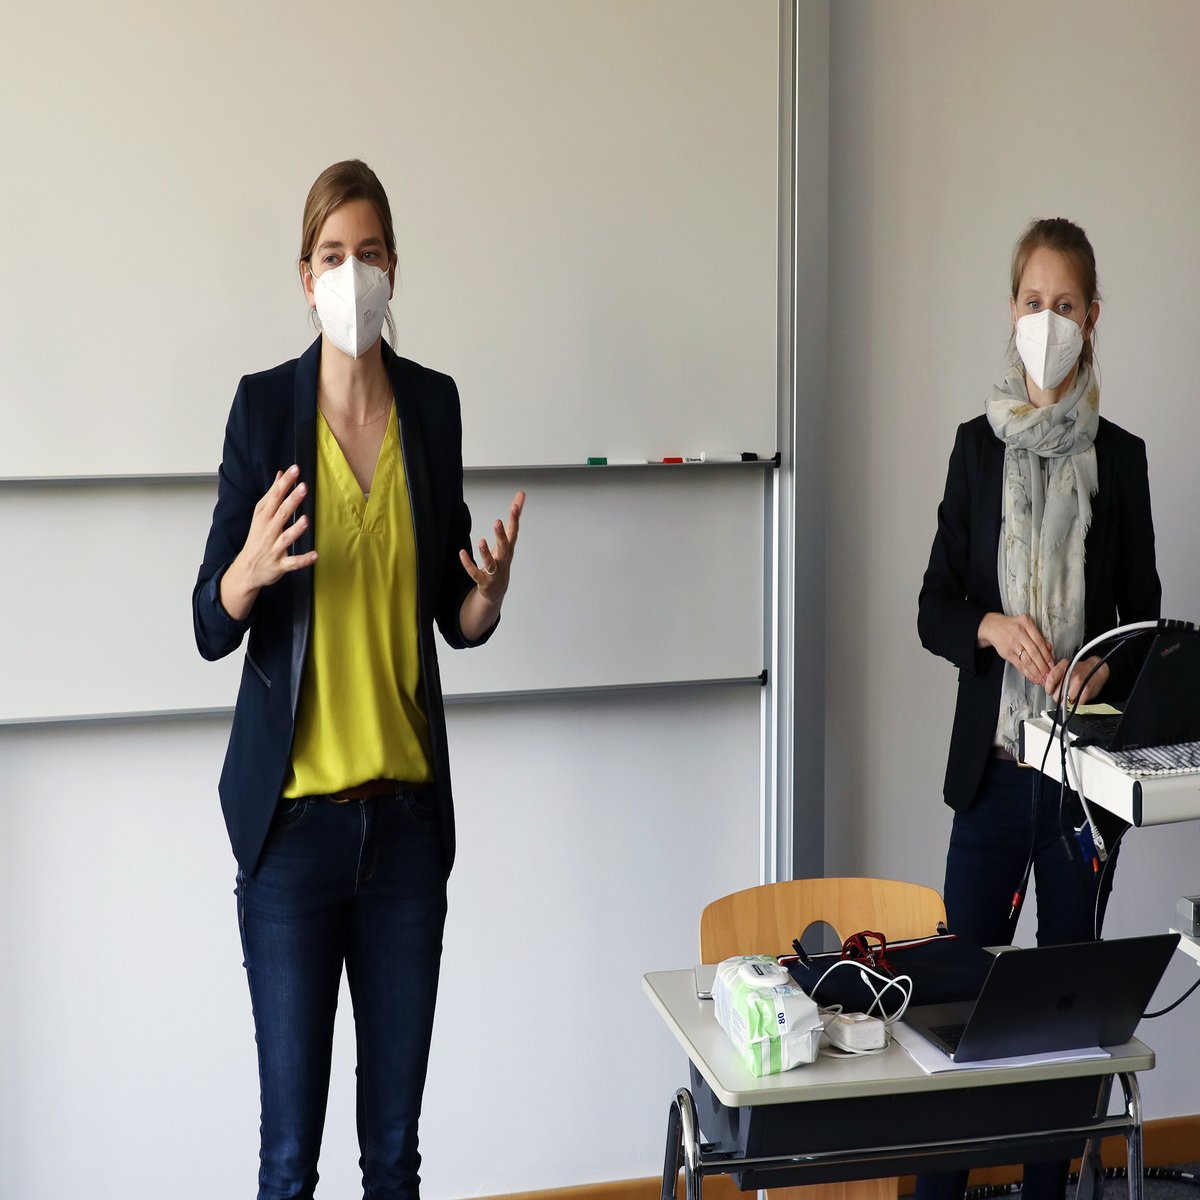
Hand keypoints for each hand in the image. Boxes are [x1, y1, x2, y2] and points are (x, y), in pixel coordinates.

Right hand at [220, 466, 316, 620]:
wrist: (246, 569)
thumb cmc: (257, 539)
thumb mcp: (260, 515)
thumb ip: (272, 495)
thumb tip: (280, 474)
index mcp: (263, 517)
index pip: (274, 497)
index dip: (284, 483)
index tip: (295, 470)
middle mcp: (268, 531)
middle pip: (281, 514)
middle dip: (292, 501)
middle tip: (303, 487)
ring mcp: (274, 548)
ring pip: (286, 538)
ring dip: (296, 529)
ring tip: (305, 519)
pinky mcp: (280, 564)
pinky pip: (293, 562)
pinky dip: (303, 560)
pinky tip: (315, 555)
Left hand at [460, 490, 524, 605]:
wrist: (497, 590)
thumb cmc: (501, 560)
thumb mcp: (507, 539)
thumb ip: (513, 517)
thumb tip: (521, 494)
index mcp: (508, 548)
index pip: (514, 531)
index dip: (515, 519)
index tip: (516, 505)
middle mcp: (503, 559)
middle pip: (504, 547)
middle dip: (501, 535)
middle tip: (497, 522)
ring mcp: (494, 572)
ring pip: (491, 563)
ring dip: (486, 553)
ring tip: (481, 541)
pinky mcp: (483, 580)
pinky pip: (475, 573)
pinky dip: (468, 564)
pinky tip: (461, 553)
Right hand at [977, 612, 1053, 684]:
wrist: (993, 627)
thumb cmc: (1013, 627)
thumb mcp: (1026, 625)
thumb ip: (1038, 636)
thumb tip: (1050, 649)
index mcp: (1026, 623)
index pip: (1039, 641)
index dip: (1047, 655)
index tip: (1052, 664)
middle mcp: (1018, 632)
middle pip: (1034, 652)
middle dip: (1043, 665)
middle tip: (1049, 674)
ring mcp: (1011, 643)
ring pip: (1027, 660)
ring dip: (1036, 671)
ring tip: (1042, 678)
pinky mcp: (1006, 652)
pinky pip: (1018, 664)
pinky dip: (1026, 672)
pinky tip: (1032, 677)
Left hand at [1045, 655, 1109, 707]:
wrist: (1098, 669)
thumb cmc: (1081, 669)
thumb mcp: (1066, 666)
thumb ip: (1055, 675)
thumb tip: (1046, 686)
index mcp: (1064, 666)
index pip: (1051, 679)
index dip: (1048, 688)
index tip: (1049, 691)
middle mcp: (1071, 674)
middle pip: (1056, 694)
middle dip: (1058, 696)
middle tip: (1062, 694)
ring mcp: (1078, 683)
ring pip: (1065, 701)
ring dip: (1066, 702)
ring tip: (1070, 696)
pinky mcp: (1086, 692)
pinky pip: (1075, 704)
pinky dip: (1075, 704)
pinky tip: (1076, 698)